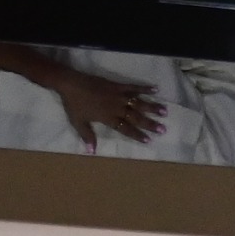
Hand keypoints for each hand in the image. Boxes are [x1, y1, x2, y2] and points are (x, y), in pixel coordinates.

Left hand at [47, 68, 164, 147]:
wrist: (70, 83)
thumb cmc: (74, 104)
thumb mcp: (78, 122)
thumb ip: (87, 136)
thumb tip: (91, 152)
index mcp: (108, 118)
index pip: (126, 128)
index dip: (137, 134)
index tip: (149, 140)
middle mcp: (116, 107)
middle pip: (136, 117)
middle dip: (150, 123)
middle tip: (163, 129)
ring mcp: (118, 95)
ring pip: (138, 102)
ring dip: (152, 107)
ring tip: (164, 111)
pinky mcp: (116, 85)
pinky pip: (133, 87)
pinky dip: (144, 88)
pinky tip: (155, 89)